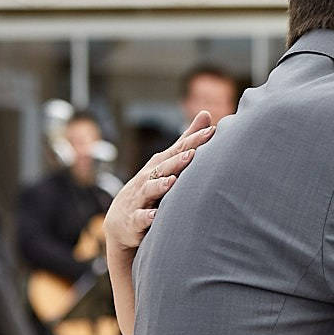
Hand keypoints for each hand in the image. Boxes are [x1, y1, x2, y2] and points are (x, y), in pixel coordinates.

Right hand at [107, 112, 214, 255]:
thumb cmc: (150, 186)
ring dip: (160, 186)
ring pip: (150, 190)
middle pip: (164, 167)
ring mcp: (140, 198)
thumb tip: (206, 114)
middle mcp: (149, 178)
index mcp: (160, 165)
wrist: (121, 221)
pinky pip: (139, 217)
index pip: (179, 150)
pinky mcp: (134, 219)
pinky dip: (146, 216)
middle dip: (178, 161)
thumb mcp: (167, 162)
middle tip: (193, 154)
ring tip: (172, 181)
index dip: (194, 141)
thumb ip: (186, 141)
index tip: (212, 131)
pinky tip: (155, 215)